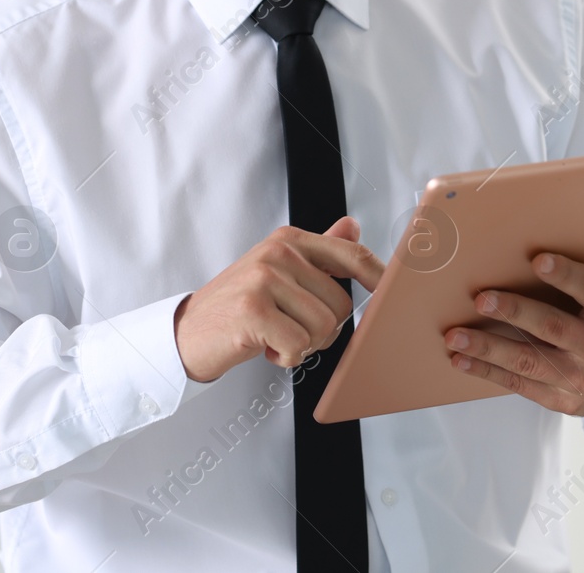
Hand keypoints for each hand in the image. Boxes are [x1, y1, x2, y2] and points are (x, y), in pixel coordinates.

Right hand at [174, 216, 384, 382]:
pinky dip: (286, 357)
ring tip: (274, 336)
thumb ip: (318, 252)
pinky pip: (299, 345)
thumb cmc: (239, 306)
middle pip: (341, 304)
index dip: (380, 278)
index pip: (352, 255)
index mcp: (289, 240)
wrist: (188, 332)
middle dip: (323, 330)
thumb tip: (352, 225)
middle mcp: (278, 252)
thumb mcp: (279, 273)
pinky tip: (265, 348)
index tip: (394, 295)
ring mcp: (264, 279)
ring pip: (323, 328)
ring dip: (303, 345)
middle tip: (290, 328)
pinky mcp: (253, 310)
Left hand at [443, 218, 583, 416]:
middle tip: (481, 298)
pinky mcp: (562, 400)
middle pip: (554, 328)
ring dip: (489, 348)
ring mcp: (582, 378)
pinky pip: (521, 385)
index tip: (537, 260)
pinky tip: (461, 360)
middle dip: (515, 312)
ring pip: (529, 361)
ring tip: (455, 336)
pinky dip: (488, 372)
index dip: (566, 275)